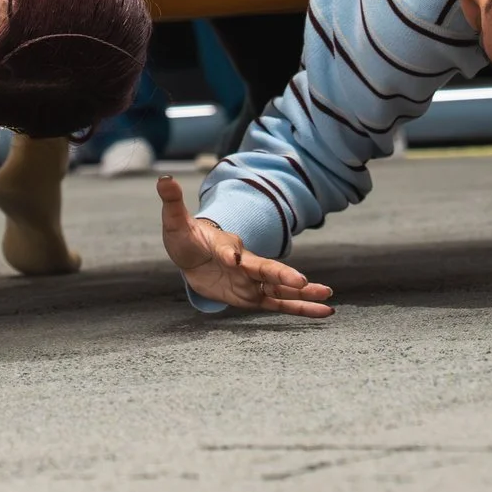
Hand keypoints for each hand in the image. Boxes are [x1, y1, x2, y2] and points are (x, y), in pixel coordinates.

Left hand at [156, 175, 334, 316]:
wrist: (193, 255)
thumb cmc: (186, 238)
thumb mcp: (176, 223)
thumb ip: (173, 203)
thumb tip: (164, 179)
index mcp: (227, 244)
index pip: (229, 249)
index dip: (229, 253)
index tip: (231, 259)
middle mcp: (245, 263)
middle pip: (266, 269)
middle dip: (282, 275)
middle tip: (302, 281)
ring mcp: (251, 281)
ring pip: (280, 289)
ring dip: (302, 294)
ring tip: (327, 296)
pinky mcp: (252, 297)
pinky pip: (279, 305)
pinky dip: (300, 309)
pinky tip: (324, 312)